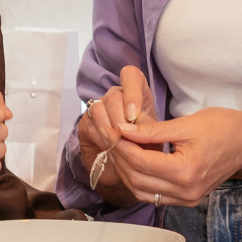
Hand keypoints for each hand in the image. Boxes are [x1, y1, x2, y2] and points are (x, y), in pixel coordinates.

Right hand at [76, 65, 157, 190]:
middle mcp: (116, 95)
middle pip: (114, 96)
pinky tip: (110, 148)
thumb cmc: (147, 147)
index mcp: (137, 91)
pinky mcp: (86, 122)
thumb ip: (149, 127)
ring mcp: (99, 107)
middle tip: (129, 138)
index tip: (134, 116)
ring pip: (99, 108)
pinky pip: (90, 124)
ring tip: (121, 144)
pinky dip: (101, 138)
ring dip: (109, 128)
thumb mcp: (155, 136)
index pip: (130, 75)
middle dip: (121, 120)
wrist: (130, 166)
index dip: (131, 93)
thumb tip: (137, 123)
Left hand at [111, 107, 241, 206]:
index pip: (140, 161)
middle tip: (106, 135)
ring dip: (125, 170)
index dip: (120, 144)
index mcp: (185, 171)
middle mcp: (185, 191)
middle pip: (137, 178)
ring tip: (115, 147)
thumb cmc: (223, 127)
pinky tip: (131, 161)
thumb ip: (152, 129)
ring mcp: (186, 199)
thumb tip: (122, 128)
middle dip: (118, 156)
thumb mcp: (187, 123)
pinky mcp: (187, 199)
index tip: (107, 128)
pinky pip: (153, 194)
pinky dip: (138, 179)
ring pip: (141, 190)